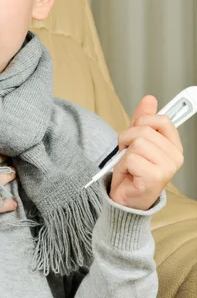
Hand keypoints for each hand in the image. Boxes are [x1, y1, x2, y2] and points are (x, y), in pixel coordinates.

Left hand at [109, 95, 183, 209]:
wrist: (125, 199)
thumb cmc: (132, 171)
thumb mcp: (136, 140)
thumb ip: (142, 120)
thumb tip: (150, 99)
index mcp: (173, 146)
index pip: (162, 120)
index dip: (142, 122)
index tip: (135, 132)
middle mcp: (175, 157)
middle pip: (144, 130)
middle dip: (127, 139)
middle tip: (128, 154)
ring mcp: (167, 168)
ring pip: (137, 143)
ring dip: (124, 154)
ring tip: (128, 165)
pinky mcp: (155, 177)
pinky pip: (131, 158)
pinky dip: (123, 165)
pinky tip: (128, 175)